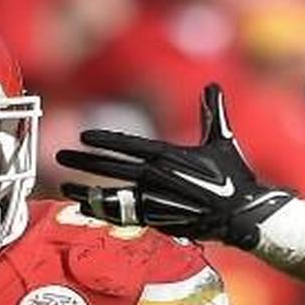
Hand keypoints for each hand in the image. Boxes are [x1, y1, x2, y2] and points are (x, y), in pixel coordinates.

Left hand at [55, 84, 294, 249]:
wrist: (244, 214)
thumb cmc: (234, 176)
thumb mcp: (223, 141)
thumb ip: (213, 113)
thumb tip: (213, 85)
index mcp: (172, 156)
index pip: (131, 145)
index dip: (106, 140)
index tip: (84, 136)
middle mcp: (160, 178)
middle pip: (115, 168)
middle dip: (86, 162)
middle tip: (60, 156)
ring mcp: (157, 200)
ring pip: (114, 194)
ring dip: (87, 190)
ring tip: (64, 185)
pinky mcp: (158, 219)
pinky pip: (124, 215)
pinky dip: (104, 211)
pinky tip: (84, 206)